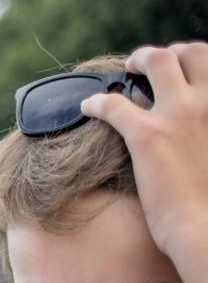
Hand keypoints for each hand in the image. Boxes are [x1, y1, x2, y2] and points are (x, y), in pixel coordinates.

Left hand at [82, 42, 207, 258]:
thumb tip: (199, 131)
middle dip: (166, 54)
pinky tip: (87, 107)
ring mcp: (181, 114)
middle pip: (189, 52)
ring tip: (121, 72)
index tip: (181, 74)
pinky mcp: (147, 135)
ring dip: (135, 60)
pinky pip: (112, 103)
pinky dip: (96, 102)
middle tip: (145, 66)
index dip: (194, 63)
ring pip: (154, 61)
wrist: (207, 229)